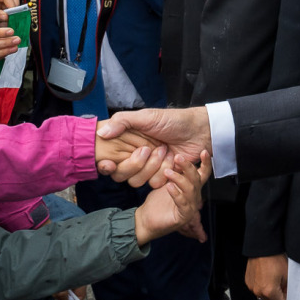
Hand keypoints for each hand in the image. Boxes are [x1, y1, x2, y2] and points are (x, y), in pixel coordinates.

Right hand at [98, 107, 212, 183]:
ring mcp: (149, 168)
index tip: (109, 164)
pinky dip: (166, 171)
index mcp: (128, 144)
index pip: (108, 161)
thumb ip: (122, 121)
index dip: (106, 166)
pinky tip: (174, 159)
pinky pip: (156, 183)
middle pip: (122, 175)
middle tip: (149, 148)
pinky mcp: (164, 176)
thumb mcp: (146, 116)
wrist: (199, 130)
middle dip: (136, 163)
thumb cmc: (172, 120)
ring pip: (138, 181)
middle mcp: (135, 158)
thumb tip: (101, 133)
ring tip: (166, 150)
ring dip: (153, 166)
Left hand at [132, 153, 211, 243]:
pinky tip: (169, 186)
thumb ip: (175, 170)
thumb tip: (177, 154)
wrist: (146, 219)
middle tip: (178, 157)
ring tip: (167, 172)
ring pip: (190, 190)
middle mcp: (194, 196)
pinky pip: (182, 203)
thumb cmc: (157, 200)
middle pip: (197, 179)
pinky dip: (177, 193)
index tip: (203, 152)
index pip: (203, 174)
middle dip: (188, 167)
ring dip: (179, 178)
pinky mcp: (183, 217)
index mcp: (192, 187)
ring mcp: (190, 207)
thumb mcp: (167, 181)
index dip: (206, 163)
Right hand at [246, 254, 287, 299]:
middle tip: (285, 289)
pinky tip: (268, 278)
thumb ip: (289, 290)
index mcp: (269, 292)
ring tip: (276, 282)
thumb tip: (289, 296)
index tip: (291, 298)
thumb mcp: (288, 275)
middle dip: (279, 298)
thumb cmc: (275, 258)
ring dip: (271, 294)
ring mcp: (252, 287)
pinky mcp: (248, 282)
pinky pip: (258, 290)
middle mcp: (258, 292)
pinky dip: (263, 288)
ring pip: (264, 297)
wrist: (263, 247)